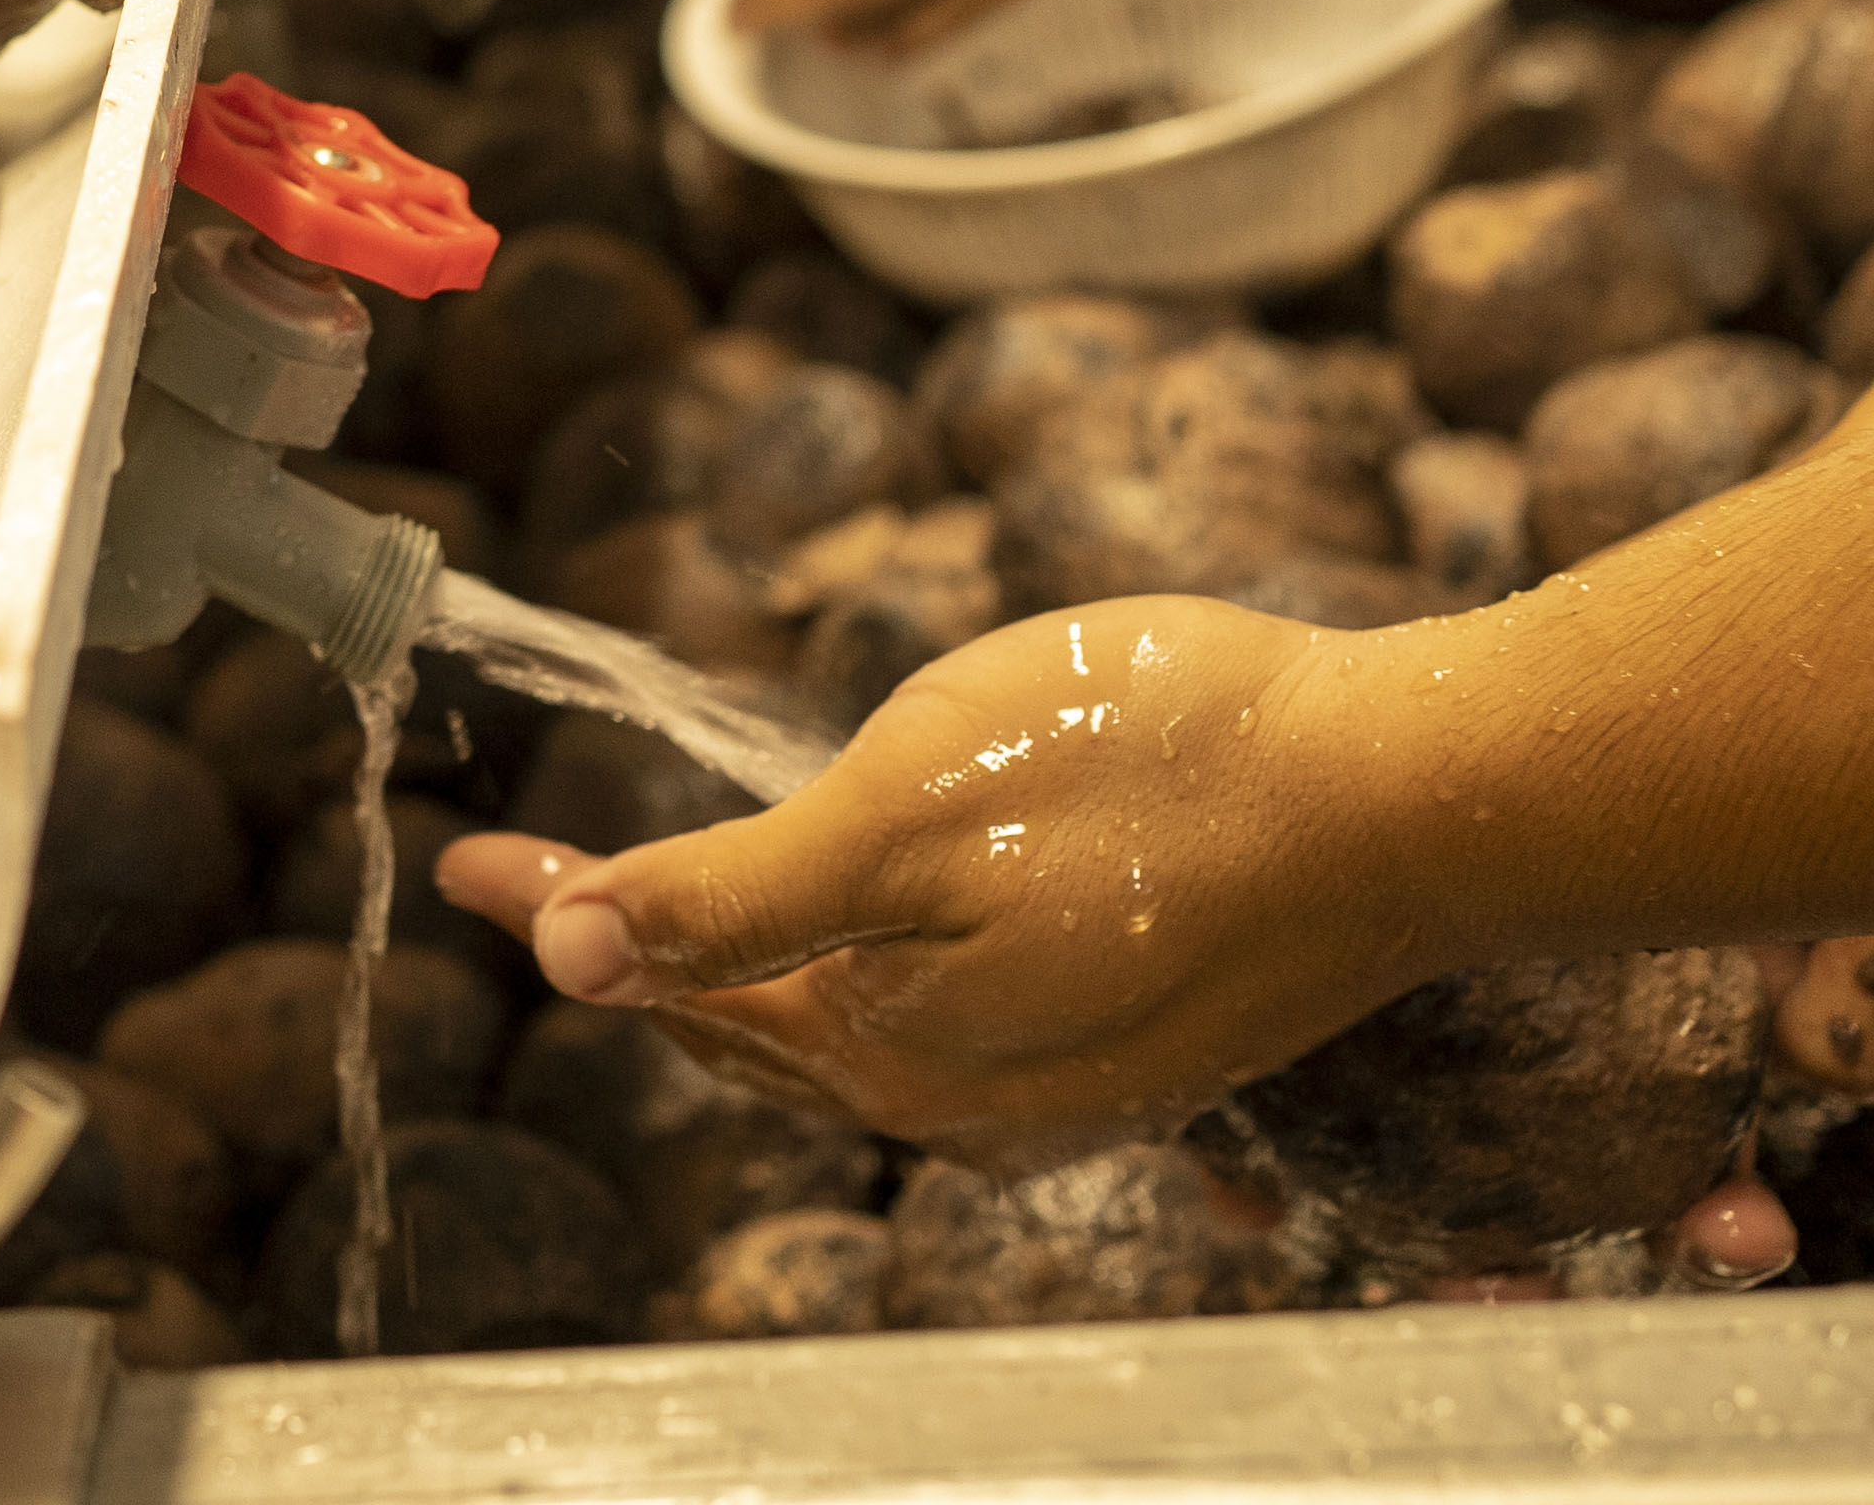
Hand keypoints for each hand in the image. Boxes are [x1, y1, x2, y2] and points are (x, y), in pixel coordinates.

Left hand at [434, 598, 1425, 1153]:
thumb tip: (562, 954)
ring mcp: (1063, 1081)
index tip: (457, 863)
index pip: (677, 978)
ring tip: (684, 918)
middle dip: (646, 949)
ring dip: (758, 974)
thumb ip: (734, 894)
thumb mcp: (909, 810)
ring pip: (860, 1031)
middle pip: (760, 1023)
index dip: (563, 902)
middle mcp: (966, 1100)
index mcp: (887, 1048)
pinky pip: (958, 1021)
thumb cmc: (1159, 773)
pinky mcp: (1143, 1034)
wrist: (1416, 803)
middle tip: (541, 887)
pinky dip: (875, 976)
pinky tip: (881, 936)